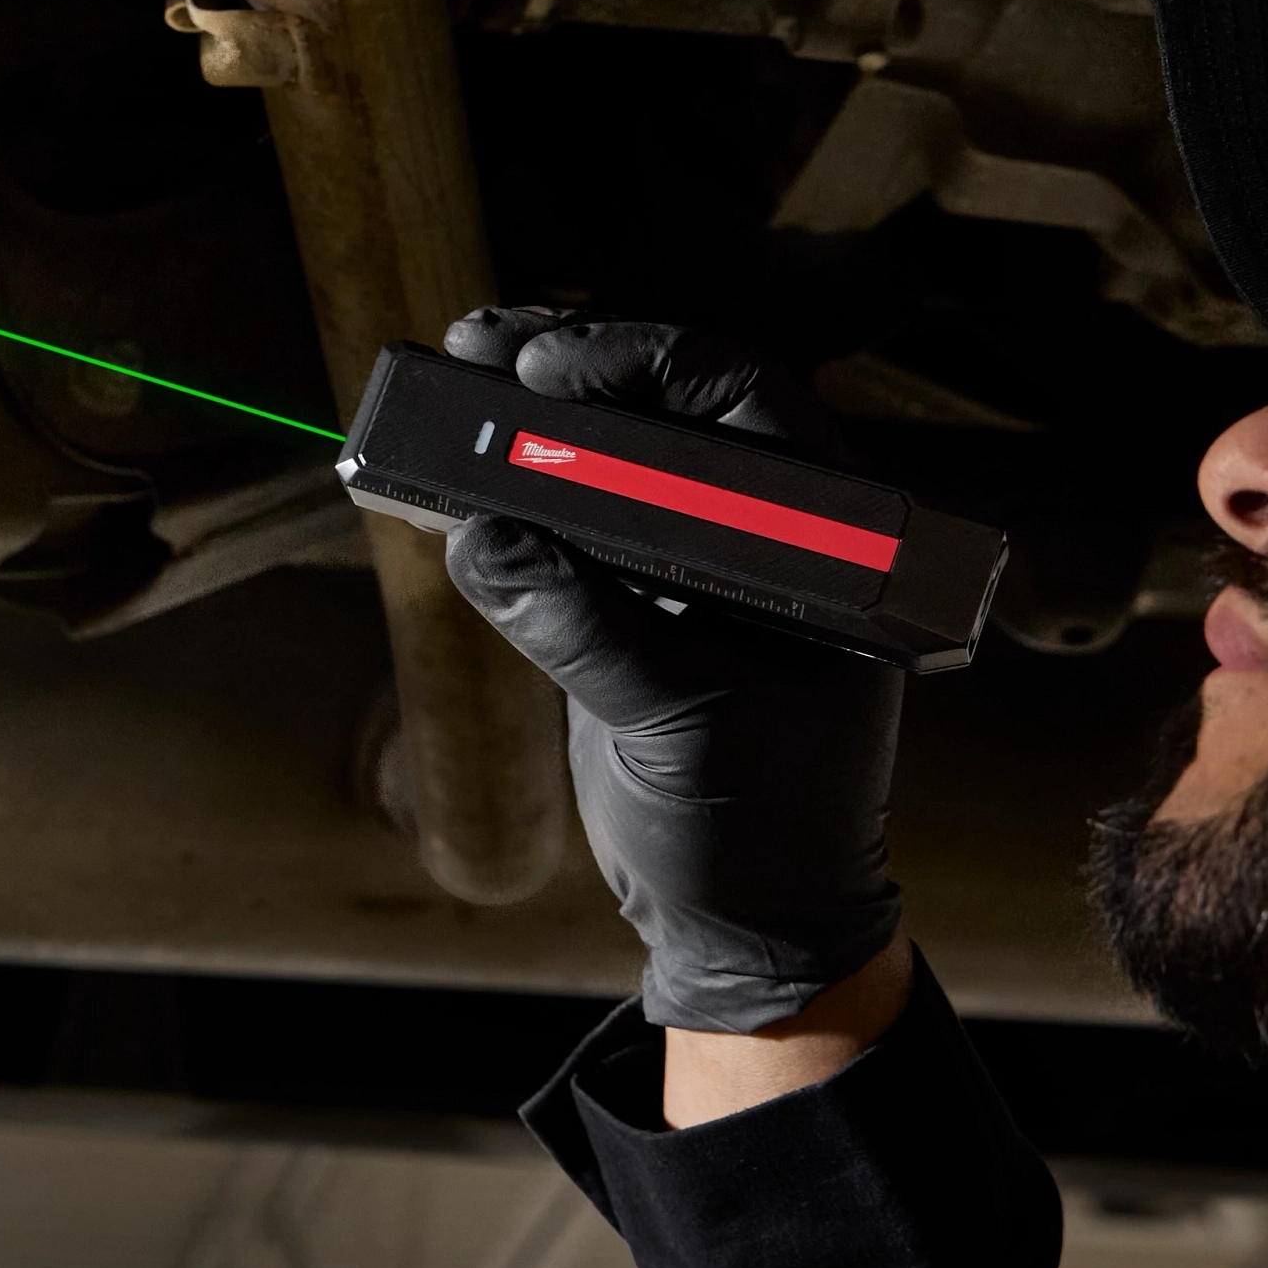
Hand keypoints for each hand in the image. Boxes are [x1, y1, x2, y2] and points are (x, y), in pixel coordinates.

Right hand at [439, 308, 905, 1035]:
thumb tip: (483, 538)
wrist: (739, 921)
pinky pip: (568, 522)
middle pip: (662, 410)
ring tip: (451, 375)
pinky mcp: (630, 601)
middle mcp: (763, 534)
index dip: (643, 366)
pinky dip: (508, 490)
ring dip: (530, 416)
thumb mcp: (680, 721)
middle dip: (572, 371)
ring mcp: (691, 565)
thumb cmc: (758, 827)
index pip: (738, 401)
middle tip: (481, 346)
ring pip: (610, 455)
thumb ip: (587, 628)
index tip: (552, 371)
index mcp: (822, 542)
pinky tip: (445, 468)